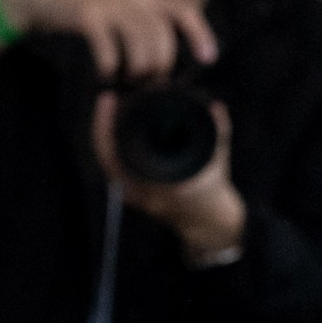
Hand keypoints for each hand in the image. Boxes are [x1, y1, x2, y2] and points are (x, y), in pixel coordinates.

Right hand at [8, 0, 215, 83]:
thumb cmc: (88, 12)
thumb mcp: (122, 10)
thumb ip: (144, 27)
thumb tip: (163, 63)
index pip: (183, 12)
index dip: (200, 34)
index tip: (208, 59)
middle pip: (162, 38)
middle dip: (159, 67)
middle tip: (146, 84)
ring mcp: (110, 6)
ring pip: (140, 45)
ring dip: (137, 71)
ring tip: (127, 82)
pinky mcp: (87, 17)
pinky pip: (108, 48)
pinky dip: (110, 67)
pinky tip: (106, 75)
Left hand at [90, 90, 247, 261]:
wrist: (207, 223)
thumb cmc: (211, 195)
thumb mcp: (218, 164)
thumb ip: (218, 133)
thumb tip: (216, 107)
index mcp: (152, 189)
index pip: (113, 156)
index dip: (105, 126)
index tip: (107, 101)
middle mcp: (137, 192)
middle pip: (105, 155)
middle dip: (103, 125)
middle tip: (107, 99)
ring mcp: (133, 192)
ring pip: (108, 159)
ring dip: (106, 133)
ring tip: (109, 107)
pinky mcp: (134, 188)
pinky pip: (115, 163)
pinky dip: (113, 143)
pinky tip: (115, 125)